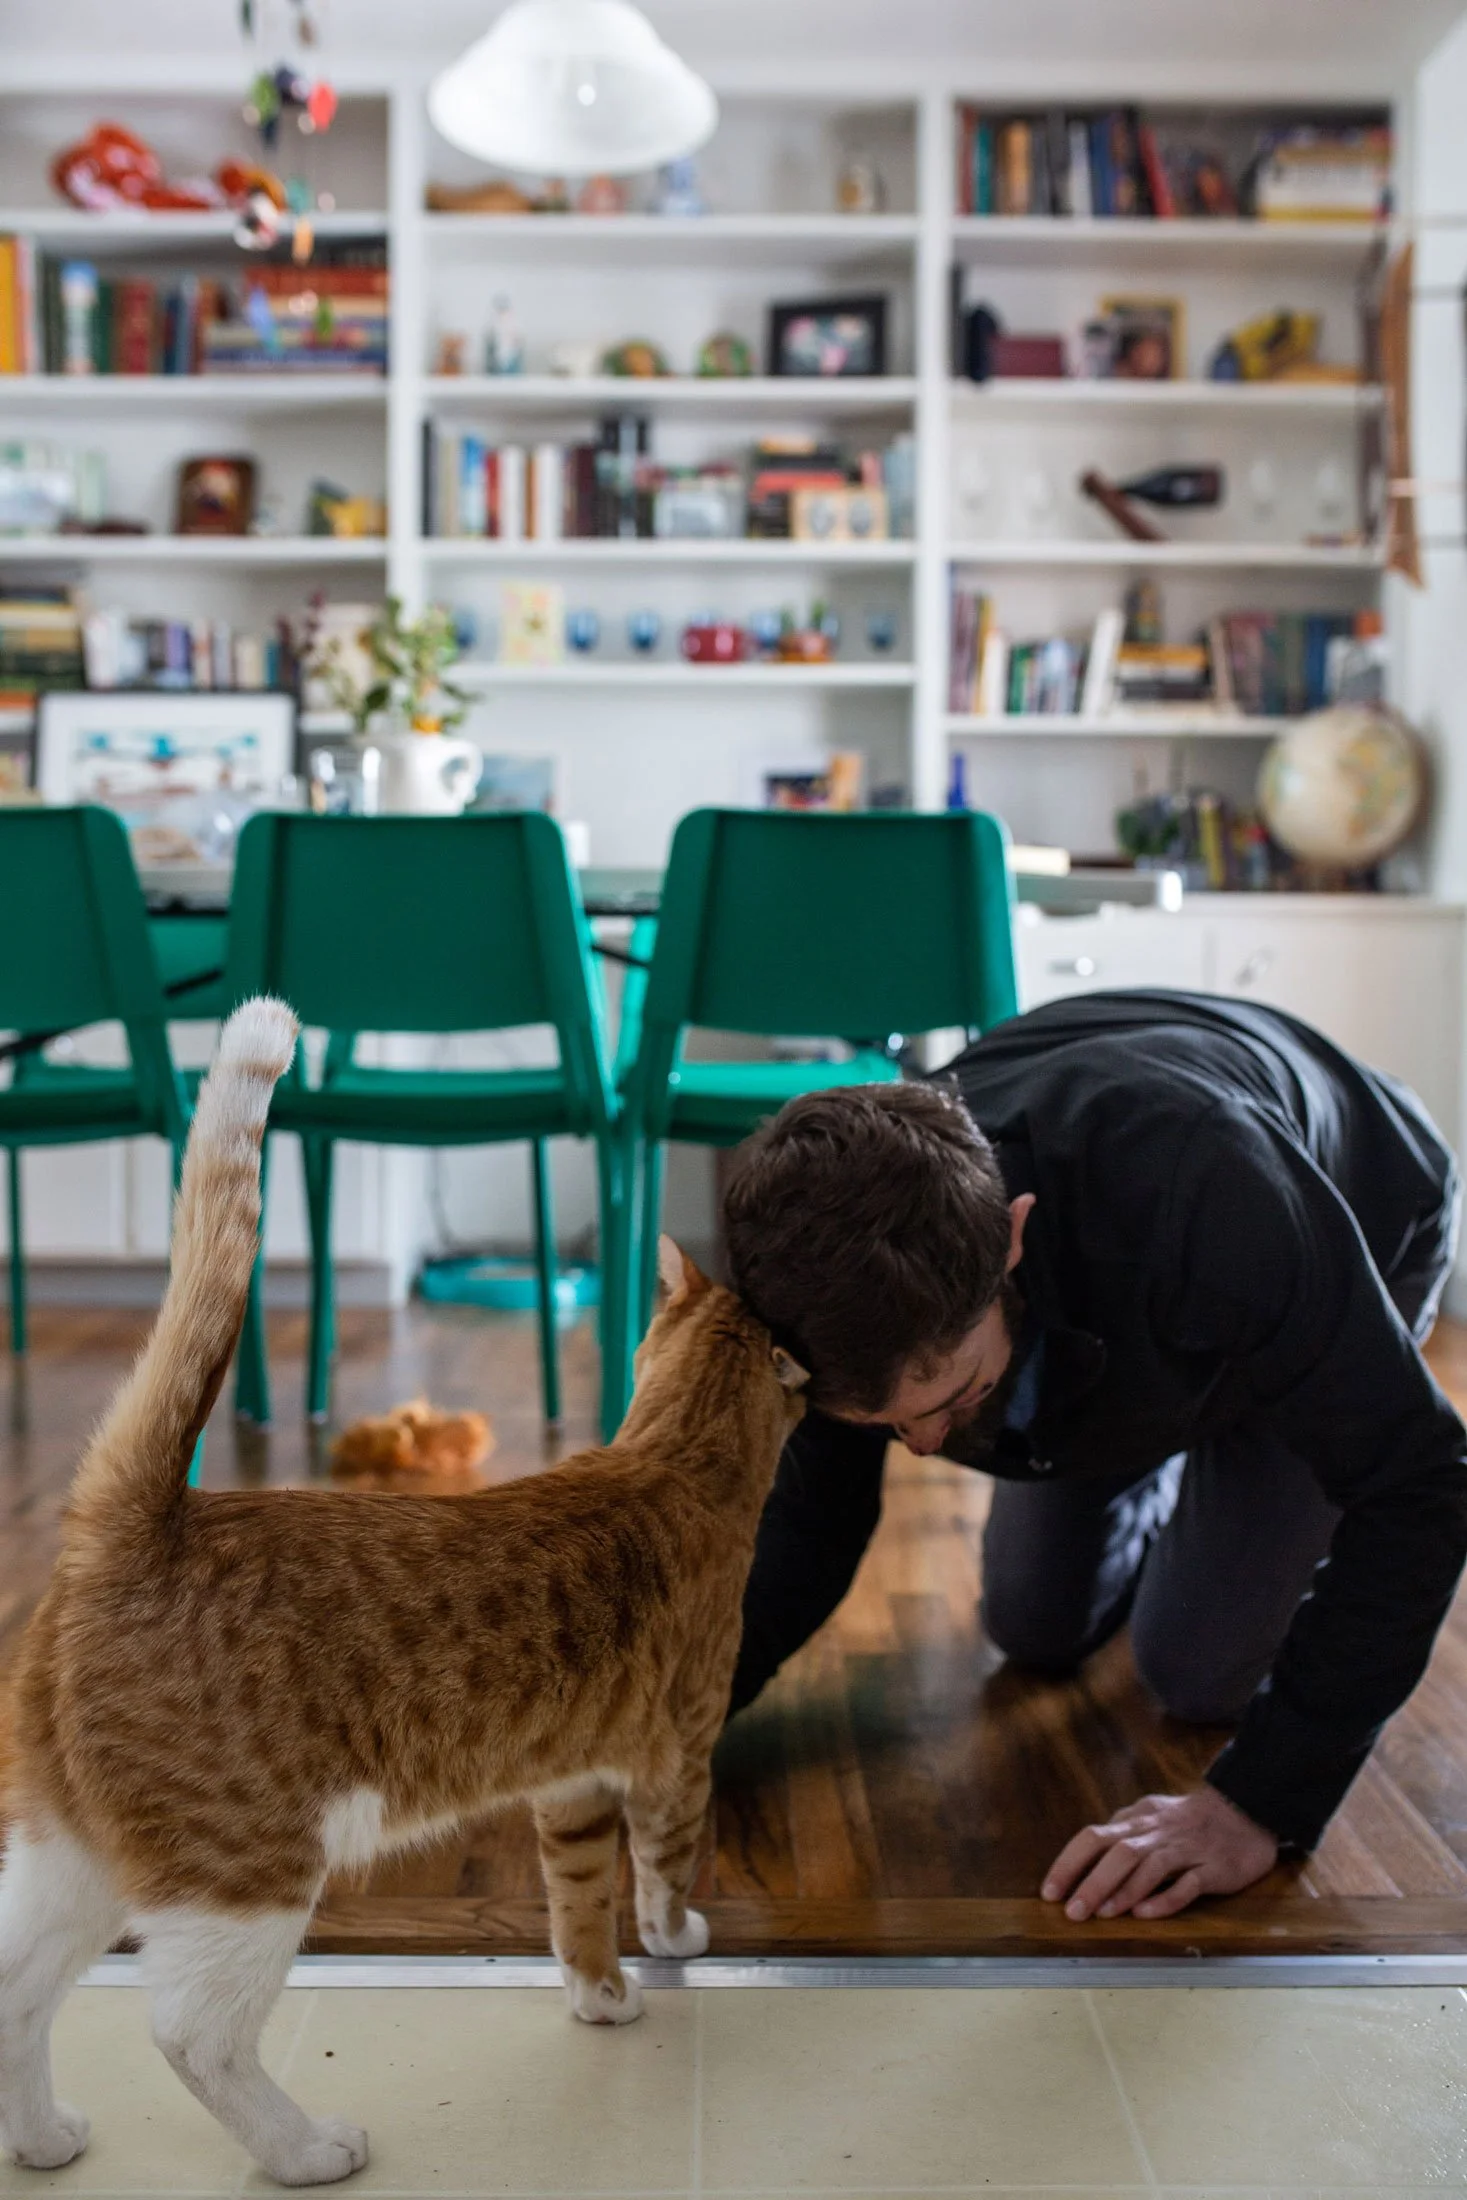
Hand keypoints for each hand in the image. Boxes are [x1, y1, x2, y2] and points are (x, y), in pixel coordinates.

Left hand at [1041, 1785, 1277, 1921]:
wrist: (1245, 1809)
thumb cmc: (1188, 1820)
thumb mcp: (1150, 1817)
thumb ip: (1121, 1834)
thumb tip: (1083, 1860)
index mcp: (1137, 1820)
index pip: (1094, 1836)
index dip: (1069, 1863)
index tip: (1050, 1892)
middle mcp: (1157, 1832)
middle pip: (1119, 1852)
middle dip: (1091, 1881)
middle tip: (1072, 1912)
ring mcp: (1186, 1848)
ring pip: (1150, 1865)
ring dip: (1123, 1890)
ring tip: (1102, 1914)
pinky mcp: (1214, 1867)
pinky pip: (1188, 1883)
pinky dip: (1165, 1898)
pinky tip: (1146, 1913)